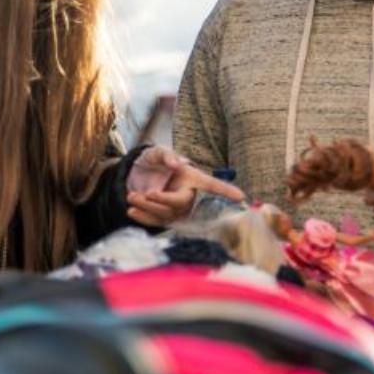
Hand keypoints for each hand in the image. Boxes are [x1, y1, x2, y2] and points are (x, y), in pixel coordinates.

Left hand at [125, 147, 244, 227]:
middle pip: (181, 203)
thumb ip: (166, 155)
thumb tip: (176, 163)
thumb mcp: (157, 152)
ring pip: (166, 213)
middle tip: (147, 193)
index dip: (226, 191)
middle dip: (163, 200)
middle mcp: (188, 196)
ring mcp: (175, 209)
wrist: (136, 174)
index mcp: (193, 178)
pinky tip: (131, 211)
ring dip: (148, 207)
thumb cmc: (153, 161)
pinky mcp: (162, 218)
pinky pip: (156, 222)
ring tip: (132, 196)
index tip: (241, 197)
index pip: (212, 185)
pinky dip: (143, 218)